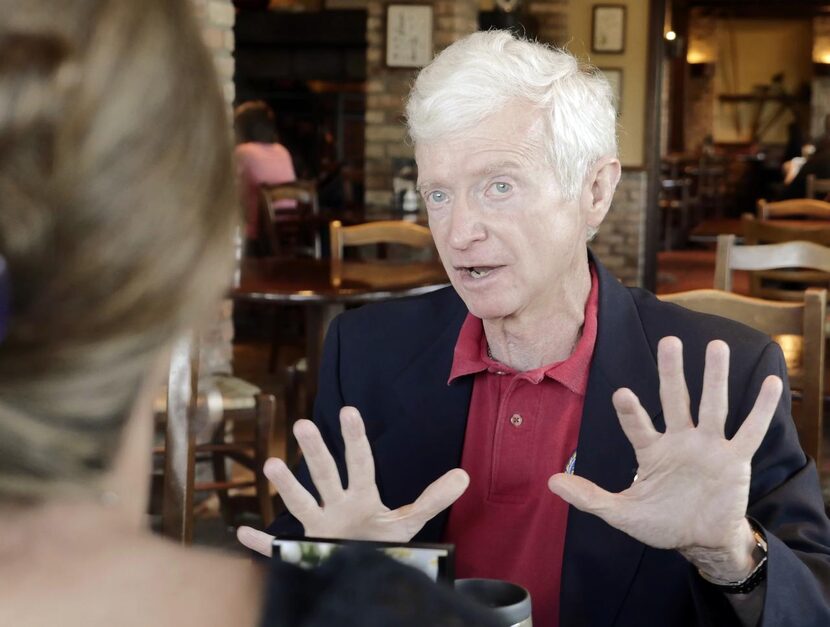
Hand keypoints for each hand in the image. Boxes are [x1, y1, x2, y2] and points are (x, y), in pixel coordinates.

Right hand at [237, 406, 469, 556]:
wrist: (362, 575)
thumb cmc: (382, 544)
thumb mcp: (410, 523)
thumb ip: (433, 500)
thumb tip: (464, 476)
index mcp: (361, 497)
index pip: (360, 463)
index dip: (356, 439)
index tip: (349, 411)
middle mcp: (335, 507)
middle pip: (325, 476)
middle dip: (316, 453)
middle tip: (304, 423)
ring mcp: (317, 529)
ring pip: (300, 505)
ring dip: (286, 487)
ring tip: (271, 464)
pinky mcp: (301, 553)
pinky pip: (277, 549)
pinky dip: (261, 544)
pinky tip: (243, 533)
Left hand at [548, 337, 781, 579]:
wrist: (699, 540)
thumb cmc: (660, 523)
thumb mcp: (621, 513)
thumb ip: (589, 497)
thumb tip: (551, 481)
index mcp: (650, 450)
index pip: (637, 425)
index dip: (630, 411)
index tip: (621, 393)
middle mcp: (679, 440)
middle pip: (675, 400)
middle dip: (671, 372)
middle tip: (669, 341)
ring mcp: (708, 447)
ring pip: (713, 406)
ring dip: (716, 378)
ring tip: (717, 346)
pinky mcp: (735, 459)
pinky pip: (750, 430)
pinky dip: (762, 409)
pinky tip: (772, 384)